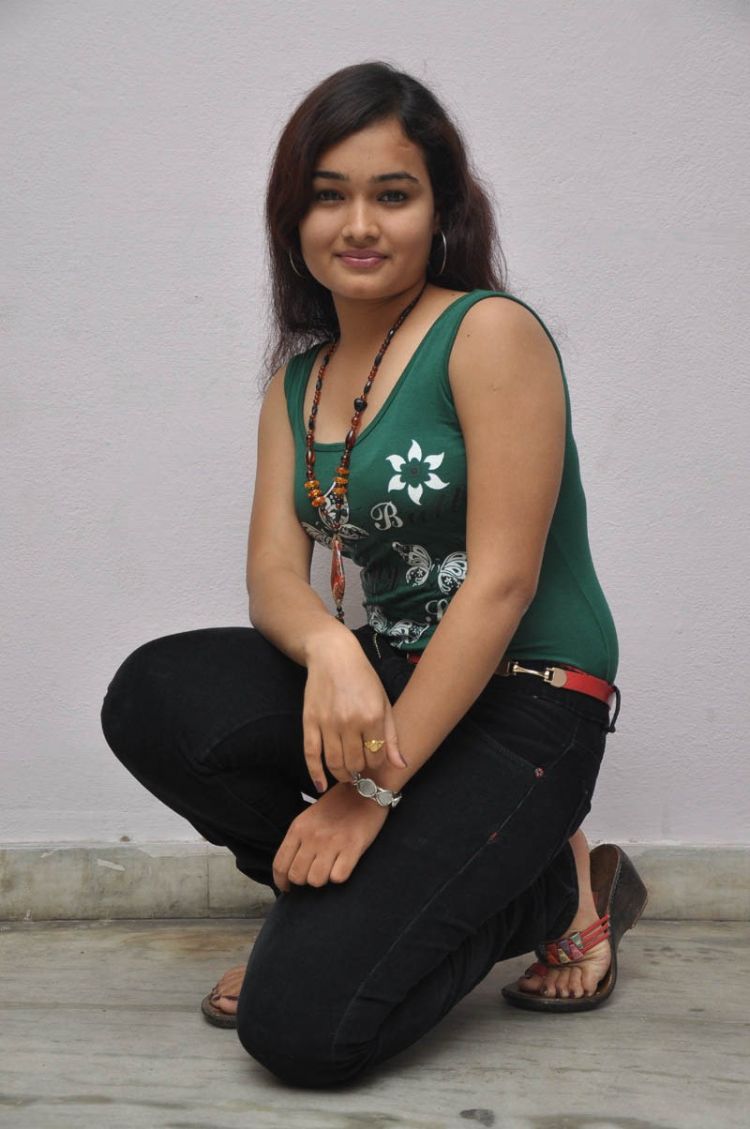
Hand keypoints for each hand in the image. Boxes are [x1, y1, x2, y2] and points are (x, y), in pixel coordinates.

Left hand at [272, 781, 389, 891]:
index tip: (287, 888)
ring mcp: (332, 842)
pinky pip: (338, 877)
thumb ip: (298, 840)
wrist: (364, 790)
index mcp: (298, 828)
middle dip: (304, 880)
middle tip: (313, 874)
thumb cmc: (337, 806)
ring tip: (329, 868)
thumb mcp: (309, 818)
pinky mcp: (352, 847)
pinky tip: (343, 865)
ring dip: (322, 879)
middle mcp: (312, 836)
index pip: (280, 865)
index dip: (281, 882)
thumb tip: (290, 867)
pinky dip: (340, 875)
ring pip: (316, 880)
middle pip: (297, 876)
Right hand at [302, 634, 407, 793]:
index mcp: (372, 716)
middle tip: (359, 769)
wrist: (333, 656)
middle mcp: (350, 722)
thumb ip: (392, 736)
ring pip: (335, 763)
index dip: (375, 763)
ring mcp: (328, 722)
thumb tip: (401, 765)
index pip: (375, 756)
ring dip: (342, 775)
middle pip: (355, 763)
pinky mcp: (310, 721)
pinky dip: (315, 774)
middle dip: (359, 771)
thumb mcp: (384, 703)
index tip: (372, 759)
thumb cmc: (363, 678)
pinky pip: (311, 754)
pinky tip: (320, 785)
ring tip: (346, 775)